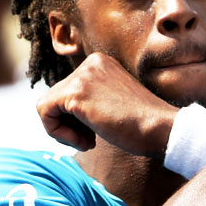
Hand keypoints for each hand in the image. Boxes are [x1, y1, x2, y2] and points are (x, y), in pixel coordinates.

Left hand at [37, 52, 177, 153]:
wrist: (161, 129)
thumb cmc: (143, 126)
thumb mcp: (114, 104)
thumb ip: (92, 101)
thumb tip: (61, 114)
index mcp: (100, 64)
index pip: (68, 91)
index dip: (76, 119)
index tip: (97, 132)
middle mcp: (90, 63)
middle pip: (56, 98)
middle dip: (69, 125)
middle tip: (92, 140)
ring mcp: (82, 76)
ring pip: (47, 106)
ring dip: (64, 131)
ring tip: (89, 141)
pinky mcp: (76, 93)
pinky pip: (45, 113)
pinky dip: (58, 133)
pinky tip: (85, 142)